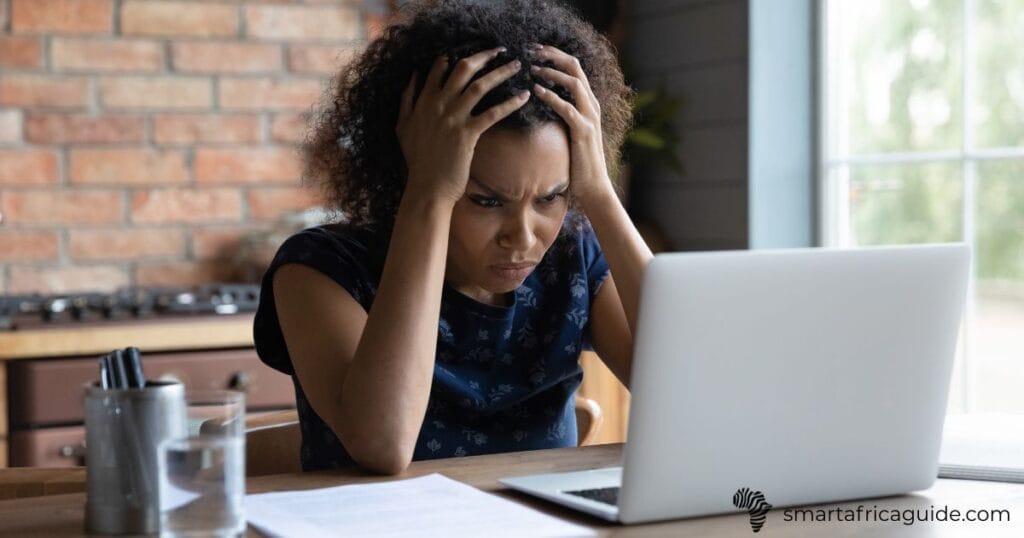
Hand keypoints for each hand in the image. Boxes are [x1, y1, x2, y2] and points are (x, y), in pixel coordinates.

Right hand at [396, 47, 529, 204]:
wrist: (427, 188)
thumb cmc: (417, 160)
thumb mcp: (402, 126)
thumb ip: (406, 99)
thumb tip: (414, 76)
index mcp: (423, 102)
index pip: (439, 69)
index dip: (456, 56)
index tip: (472, 52)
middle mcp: (437, 105)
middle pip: (463, 70)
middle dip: (483, 56)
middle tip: (500, 50)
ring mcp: (453, 119)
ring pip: (480, 86)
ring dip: (500, 73)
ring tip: (516, 65)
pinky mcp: (467, 134)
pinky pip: (493, 113)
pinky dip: (510, 103)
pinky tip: (523, 96)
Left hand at [528, 44, 613, 205]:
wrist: (593, 187)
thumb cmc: (577, 162)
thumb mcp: (568, 132)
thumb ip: (560, 115)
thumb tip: (538, 102)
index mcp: (587, 102)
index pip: (573, 67)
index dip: (555, 54)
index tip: (535, 49)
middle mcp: (592, 105)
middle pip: (575, 67)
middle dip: (552, 54)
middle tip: (531, 49)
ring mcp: (589, 117)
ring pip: (573, 82)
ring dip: (551, 72)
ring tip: (532, 68)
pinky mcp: (583, 131)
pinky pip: (567, 107)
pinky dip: (551, 96)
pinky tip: (536, 91)